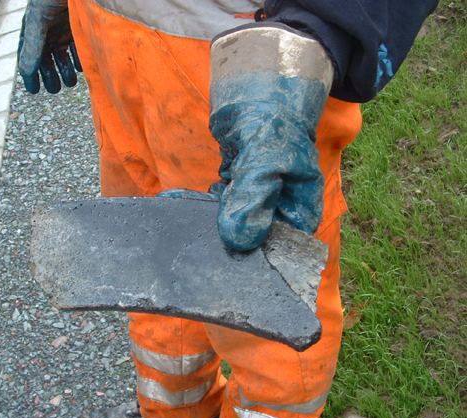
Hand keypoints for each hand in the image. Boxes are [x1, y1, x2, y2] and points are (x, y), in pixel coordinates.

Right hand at [18, 0, 82, 93]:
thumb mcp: (38, 20)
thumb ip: (32, 46)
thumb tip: (26, 71)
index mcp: (33, 29)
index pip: (28, 56)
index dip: (30, 74)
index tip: (34, 91)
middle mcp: (47, 31)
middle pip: (47, 59)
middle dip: (50, 76)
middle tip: (55, 89)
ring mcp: (64, 30)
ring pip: (63, 56)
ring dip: (66, 71)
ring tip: (70, 82)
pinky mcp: (79, 28)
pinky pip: (78, 48)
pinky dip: (80, 59)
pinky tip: (82, 68)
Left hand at [209, 24, 333, 250]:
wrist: (258, 89)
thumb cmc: (272, 122)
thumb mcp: (266, 160)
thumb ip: (254, 198)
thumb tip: (240, 239)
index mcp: (301, 208)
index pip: (282, 249)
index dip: (256, 257)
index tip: (225, 258)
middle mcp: (281, 209)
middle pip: (256, 240)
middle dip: (230, 242)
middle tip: (200, 246)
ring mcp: (259, 199)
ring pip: (236, 223)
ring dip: (215, 225)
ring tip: (189, 229)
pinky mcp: (239, 189)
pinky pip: (222, 205)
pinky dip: (206, 206)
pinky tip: (185, 207)